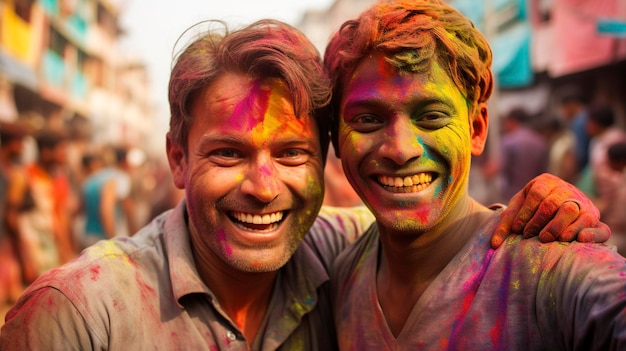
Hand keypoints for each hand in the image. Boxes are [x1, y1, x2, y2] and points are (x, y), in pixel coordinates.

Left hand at [491, 173, 609, 247]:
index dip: (526, 212)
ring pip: (575, 212)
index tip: (518, 229)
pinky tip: (579, 240)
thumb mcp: (517, 208)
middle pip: (555, 204)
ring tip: (547, 239)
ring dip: (559, 228)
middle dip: (540, 222)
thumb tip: (494, 244)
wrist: (552, 207)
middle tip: (532, 236)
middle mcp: (566, 189)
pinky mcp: (594, 218)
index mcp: (545, 182)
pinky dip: (591, 233)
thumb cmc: (531, 208)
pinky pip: (599, 226)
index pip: (538, 194)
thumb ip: (505, 222)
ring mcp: (582, 202)